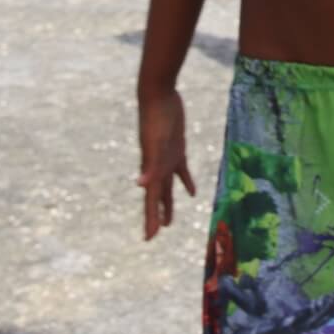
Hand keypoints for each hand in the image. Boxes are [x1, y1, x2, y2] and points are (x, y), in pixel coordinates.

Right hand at [136, 89, 196, 240]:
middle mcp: (158, 167)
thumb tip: (141, 185)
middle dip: (156, 215)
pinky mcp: (177, 148)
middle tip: (156, 234)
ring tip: (170, 220)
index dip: (150, 219)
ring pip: (168, 187)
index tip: (149, 238)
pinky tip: (192, 192)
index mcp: (153, 169)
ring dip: (168, 203)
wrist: (157, 95)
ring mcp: (167, 157)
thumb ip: (150, 164)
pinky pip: (182, 170)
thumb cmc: (156, 118)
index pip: (150, 200)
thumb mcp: (155, 143)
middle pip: (157, 197)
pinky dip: (186, 182)